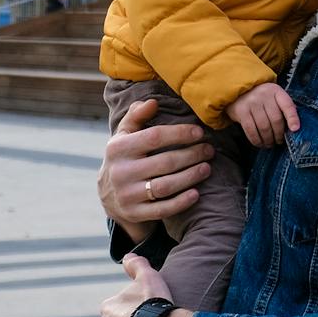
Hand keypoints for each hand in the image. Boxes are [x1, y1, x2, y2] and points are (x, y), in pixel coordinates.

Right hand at [98, 99, 213, 242]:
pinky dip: (181, 202)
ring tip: (207, 168)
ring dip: (191, 176)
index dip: (180, 133)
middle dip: (192, 155)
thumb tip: (152, 102)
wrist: (108, 195)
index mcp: (118, 148)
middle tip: (209, 150)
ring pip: (166, 186)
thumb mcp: (124, 135)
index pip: (154, 137)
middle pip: (165, 162)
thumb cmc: (124, 157)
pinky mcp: (135, 214)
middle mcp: (121, 172)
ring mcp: (127, 195)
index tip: (199, 132)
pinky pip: (162, 209)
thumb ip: (136, 116)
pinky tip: (196, 193)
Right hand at [228, 81, 298, 146]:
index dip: (293, 118)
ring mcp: (252, 103)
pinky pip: (251, 130)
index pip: (287, 105)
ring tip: (270, 144)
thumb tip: (294, 128)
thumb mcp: (274, 98)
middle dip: (279, 134)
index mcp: (276, 91)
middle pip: (276, 120)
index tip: (295, 129)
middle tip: (279, 141)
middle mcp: (264, 95)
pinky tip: (260, 143)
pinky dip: (256, 140)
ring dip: (268, 140)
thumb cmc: (262, 98)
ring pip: (264, 127)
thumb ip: (284, 109)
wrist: (240, 91)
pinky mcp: (241, 111)